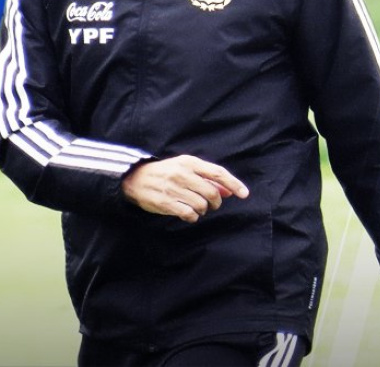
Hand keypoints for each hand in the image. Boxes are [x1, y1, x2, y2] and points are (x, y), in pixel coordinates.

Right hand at [121, 155, 248, 222]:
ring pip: (202, 205)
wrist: (135, 178)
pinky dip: (193, 217)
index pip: (218, 173)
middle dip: (216, 203)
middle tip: (211, 205)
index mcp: (189, 162)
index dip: (234, 184)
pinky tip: (189, 214)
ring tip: (196, 208)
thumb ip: (206, 178)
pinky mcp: (166, 203)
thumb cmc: (165, 172)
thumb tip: (228, 190)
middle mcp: (182, 174)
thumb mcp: (185, 168)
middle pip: (212, 193)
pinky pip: (189, 215)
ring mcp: (173, 189)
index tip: (244, 194)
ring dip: (203, 210)